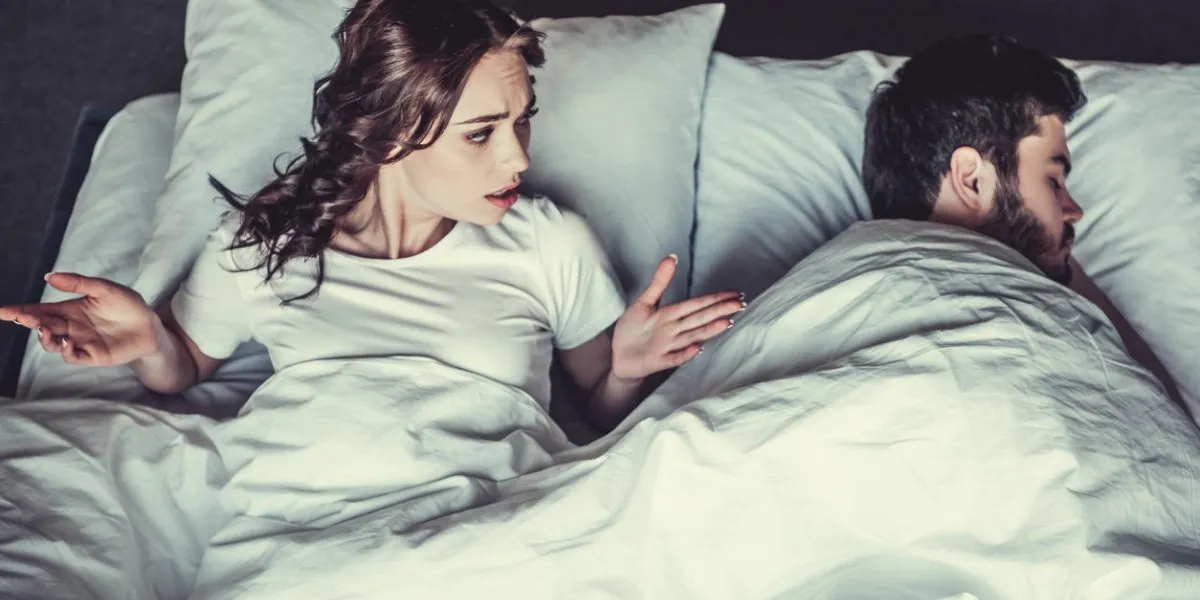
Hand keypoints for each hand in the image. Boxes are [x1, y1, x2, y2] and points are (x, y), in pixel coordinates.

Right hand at [0, 272, 159, 365]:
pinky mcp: (92, 356)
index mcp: (70, 309)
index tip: (3, 310)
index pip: (40, 310)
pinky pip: (72, 356)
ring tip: (44, 329)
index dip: (20, 311)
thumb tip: (48, 277)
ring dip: (45, 338)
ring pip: (53, 343)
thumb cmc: (128, 305)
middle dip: (28, 321)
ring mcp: (80, 342)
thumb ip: (79, 283)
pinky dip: (67, 351)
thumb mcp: (104, 289)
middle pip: (42, 325)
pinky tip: (69, 341)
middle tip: (20, 317)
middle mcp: (70, 327)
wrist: (150, 326)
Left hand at [611, 254, 743, 380]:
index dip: (716, 298)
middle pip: (700, 318)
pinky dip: (685, 354)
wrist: (619, 356)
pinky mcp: (657, 361)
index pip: (698, 304)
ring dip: (709, 330)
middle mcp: (673, 330)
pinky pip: (674, 358)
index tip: (736, 294)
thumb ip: (660, 281)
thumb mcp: (644, 301)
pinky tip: (697, 349)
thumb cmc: (633, 329)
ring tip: (726, 322)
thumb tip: (672, 257)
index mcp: (672, 314)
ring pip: (691, 336)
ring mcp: (667, 346)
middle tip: (740, 305)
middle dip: (719, 311)